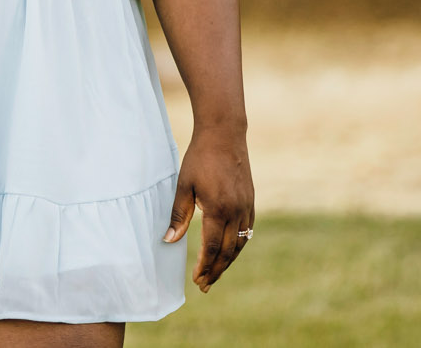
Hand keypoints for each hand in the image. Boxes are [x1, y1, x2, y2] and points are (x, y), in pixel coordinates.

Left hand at [163, 124, 254, 291]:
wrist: (224, 134)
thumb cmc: (200, 158)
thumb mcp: (183, 185)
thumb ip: (178, 215)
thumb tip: (169, 240)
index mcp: (218, 208)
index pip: (212, 247)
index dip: (204, 265)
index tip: (196, 279)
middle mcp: (236, 211)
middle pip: (228, 251)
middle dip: (216, 270)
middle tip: (205, 285)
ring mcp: (247, 206)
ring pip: (240, 243)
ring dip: (228, 261)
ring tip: (216, 274)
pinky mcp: (251, 201)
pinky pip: (247, 231)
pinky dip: (239, 246)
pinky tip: (230, 251)